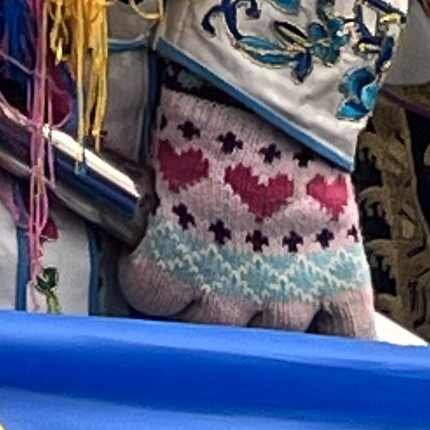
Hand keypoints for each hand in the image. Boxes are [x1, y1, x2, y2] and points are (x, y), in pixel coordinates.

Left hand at [120, 83, 377, 333]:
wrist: (282, 87)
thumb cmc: (207, 102)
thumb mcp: (151, 143)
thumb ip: (131, 181)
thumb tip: (83, 176)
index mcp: (174, 254)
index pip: (149, 297)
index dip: (149, 279)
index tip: (151, 259)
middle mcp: (228, 286)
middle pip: (206, 329)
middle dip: (201, 305)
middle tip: (205, 275)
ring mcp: (289, 289)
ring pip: (269, 342)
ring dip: (261, 322)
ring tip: (257, 290)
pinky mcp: (342, 281)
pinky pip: (346, 336)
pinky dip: (338, 340)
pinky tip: (323, 332)